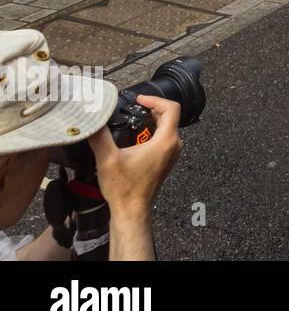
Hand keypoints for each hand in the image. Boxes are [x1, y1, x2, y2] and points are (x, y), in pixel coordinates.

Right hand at [89, 95, 181, 218]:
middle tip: (133, 106)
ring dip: (152, 120)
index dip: (155, 99)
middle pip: (169, 116)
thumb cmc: (124, 188)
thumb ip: (99, 135)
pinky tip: (135, 135)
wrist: (131, 211)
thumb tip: (92, 119)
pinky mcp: (166, 161)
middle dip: (152, 108)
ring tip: (133, 118)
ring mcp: (171, 154)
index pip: (171, 108)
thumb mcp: (107, 158)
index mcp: (166, 141)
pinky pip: (164, 138)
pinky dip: (152, 131)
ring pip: (167, 127)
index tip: (139, 99)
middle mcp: (174, 146)